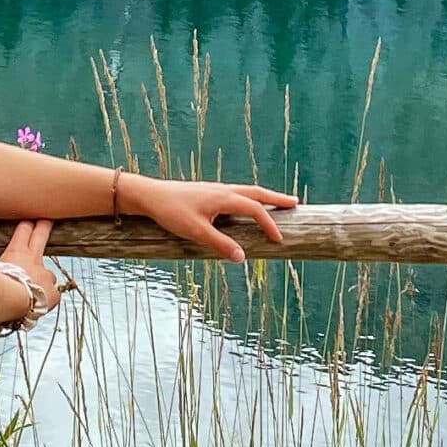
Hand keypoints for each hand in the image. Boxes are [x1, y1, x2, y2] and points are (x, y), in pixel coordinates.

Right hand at [0, 219, 64, 317]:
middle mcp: (33, 259)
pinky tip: (40, 304)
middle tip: (47, 220)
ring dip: (44, 280)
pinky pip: (53, 294)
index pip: (23, 231)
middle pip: (41, 235)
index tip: (29, 222)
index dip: (27, 226)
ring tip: (36, 293)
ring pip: (48, 274)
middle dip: (44, 226)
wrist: (12, 302)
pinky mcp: (54, 290)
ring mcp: (46, 273)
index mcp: (16, 252)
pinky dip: (48, 298)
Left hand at [119, 173, 296, 262]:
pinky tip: (247, 204)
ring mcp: (215, 189)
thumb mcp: (196, 232)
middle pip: (255, 192)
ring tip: (278, 201)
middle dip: (276, 198)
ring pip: (246, 190)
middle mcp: (222, 190)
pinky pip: (236, 192)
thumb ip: (220, 244)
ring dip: (263, 196)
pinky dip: (249, 197)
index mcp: (223, 197)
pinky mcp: (207, 192)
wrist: (150, 195)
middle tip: (296, 203)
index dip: (269, 224)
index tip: (279, 239)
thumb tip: (243, 257)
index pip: (254, 209)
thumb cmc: (171, 212)